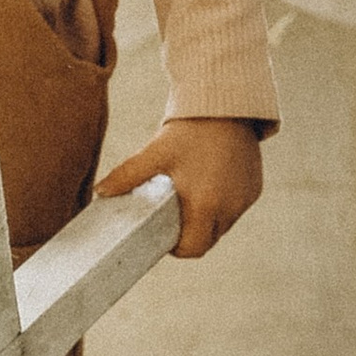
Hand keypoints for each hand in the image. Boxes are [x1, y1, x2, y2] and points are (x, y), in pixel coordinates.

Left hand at [96, 115, 263, 260]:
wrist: (226, 106)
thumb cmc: (189, 131)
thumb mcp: (155, 153)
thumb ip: (127, 175)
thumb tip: (101, 192)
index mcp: (205, 206)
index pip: (193, 248)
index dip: (177, 248)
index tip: (165, 235)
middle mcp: (230, 208)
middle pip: (208, 240)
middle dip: (191, 235)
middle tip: (174, 216)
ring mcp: (245, 200)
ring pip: (223, 225)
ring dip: (207, 220)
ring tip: (191, 197)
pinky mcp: (255, 189)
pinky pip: (236, 208)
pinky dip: (223, 204)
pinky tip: (210, 185)